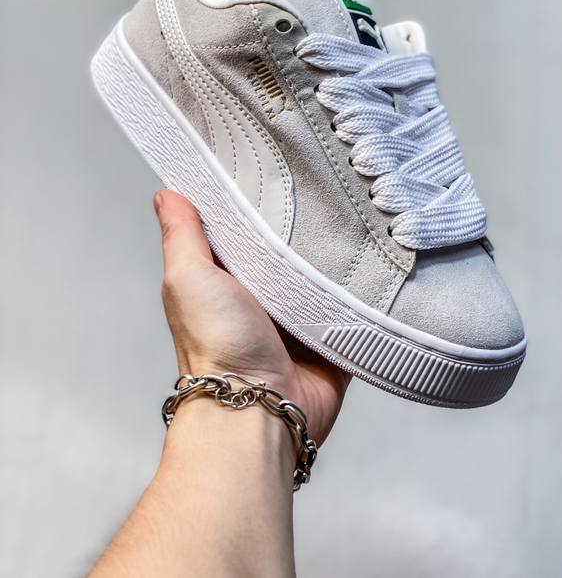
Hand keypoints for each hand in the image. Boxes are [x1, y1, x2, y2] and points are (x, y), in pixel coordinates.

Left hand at [154, 189, 349, 444]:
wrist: (260, 412)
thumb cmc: (217, 349)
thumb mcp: (189, 279)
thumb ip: (182, 236)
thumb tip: (167, 194)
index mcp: (228, 279)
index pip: (244, 229)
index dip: (256, 201)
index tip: (277, 165)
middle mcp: (263, 297)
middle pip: (289, 250)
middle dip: (306, 226)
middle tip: (331, 185)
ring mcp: (300, 320)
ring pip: (324, 276)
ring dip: (337, 258)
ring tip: (360, 217)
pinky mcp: (332, 340)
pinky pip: (355, 309)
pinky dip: (363, 292)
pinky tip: (377, 262)